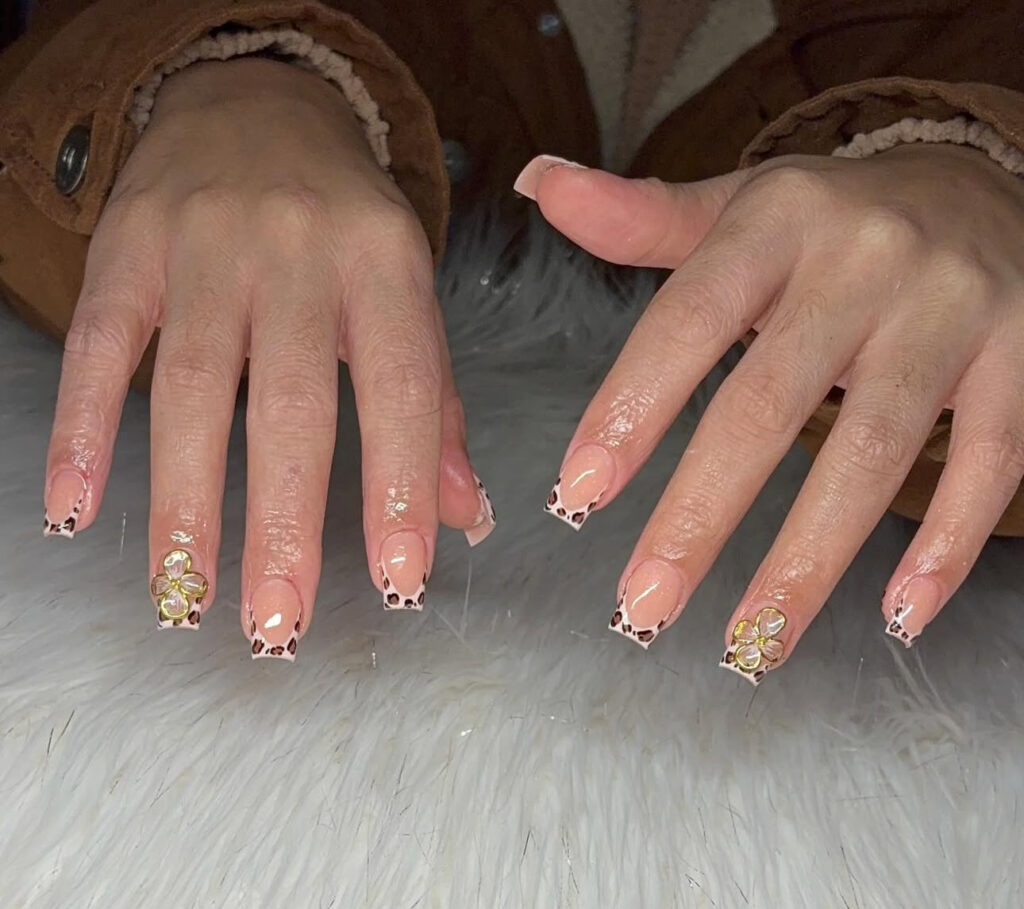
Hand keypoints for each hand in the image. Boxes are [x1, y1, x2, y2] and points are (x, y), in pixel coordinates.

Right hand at [43, 58, 494, 657]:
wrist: (259, 105)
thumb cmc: (347, 223)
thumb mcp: (409, 294)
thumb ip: (434, 405)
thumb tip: (464, 517)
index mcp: (386, 265)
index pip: (400, 387)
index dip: (401, 486)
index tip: (401, 581)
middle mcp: (299, 252)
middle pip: (289, 402)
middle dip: (284, 522)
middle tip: (278, 624)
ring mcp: (205, 245)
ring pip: (191, 385)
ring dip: (185, 501)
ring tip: (185, 596)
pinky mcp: (127, 245)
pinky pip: (99, 342)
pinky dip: (84, 427)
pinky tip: (76, 509)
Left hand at [519, 143, 1023, 682]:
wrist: (980, 186)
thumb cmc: (830, 221)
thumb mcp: (740, 205)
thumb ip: (641, 218)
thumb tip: (540, 186)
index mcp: (777, 223)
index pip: (687, 320)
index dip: (630, 408)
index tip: (577, 496)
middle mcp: (865, 262)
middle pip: (769, 402)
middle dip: (700, 514)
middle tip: (644, 605)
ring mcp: (950, 313)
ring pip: (874, 449)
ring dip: (808, 559)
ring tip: (750, 641)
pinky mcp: (1022, 362)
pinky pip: (989, 461)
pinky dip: (946, 546)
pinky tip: (898, 616)